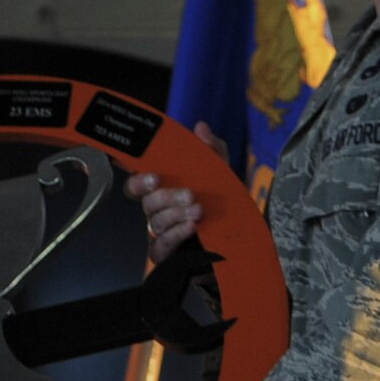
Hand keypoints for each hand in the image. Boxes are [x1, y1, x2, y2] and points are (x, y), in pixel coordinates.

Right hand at [124, 121, 227, 263]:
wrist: (241, 238)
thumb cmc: (223, 204)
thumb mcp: (222, 174)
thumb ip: (212, 150)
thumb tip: (200, 127)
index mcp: (163, 191)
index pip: (138, 184)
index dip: (139, 180)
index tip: (154, 177)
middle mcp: (158, 211)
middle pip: (148, 203)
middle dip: (167, 196)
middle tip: (190, 194)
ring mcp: (162, 233)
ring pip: (156, 222)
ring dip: (176, 214)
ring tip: (199, 210)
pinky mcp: (169, 254)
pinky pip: (162, 245)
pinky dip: (176, 235)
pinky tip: (191, 227)